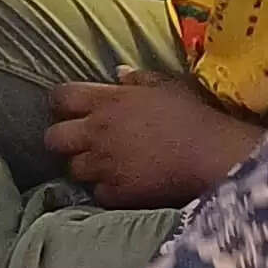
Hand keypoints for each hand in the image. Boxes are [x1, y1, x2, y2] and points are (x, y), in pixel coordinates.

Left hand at [41, 72, 264, 207]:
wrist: (214, 155)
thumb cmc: (195, 115)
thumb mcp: (169, 86)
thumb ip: (139, 79)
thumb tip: (117, 73)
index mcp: (107, 101)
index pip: (60, 97)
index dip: (61, 104)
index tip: (71, 110)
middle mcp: (97, 132)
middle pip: (54, 138)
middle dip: (63, 140)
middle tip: (81, 143)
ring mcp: (104, 164)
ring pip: (72, 169)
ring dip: (85, 168)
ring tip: (104, 167)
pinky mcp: (117, 193)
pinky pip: (97, 194)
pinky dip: (106, 192)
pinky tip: (122, 187)